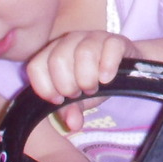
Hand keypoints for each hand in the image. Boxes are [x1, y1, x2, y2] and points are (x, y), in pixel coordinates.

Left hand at [25, 30, 141, 131]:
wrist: (126, 70)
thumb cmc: (95, 82)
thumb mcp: (79, 99)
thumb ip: (70, 110)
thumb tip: (72, 124)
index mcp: (53, 52)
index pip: (36, 67)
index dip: (45, 88)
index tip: (59, 100)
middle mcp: (70, 40)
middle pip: (58, 60)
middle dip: (68, 85)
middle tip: (79, 93)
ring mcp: (93, 37)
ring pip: (84, 53)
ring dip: (88, 78)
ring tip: (93, 88)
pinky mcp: (116, 40)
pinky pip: (110, 48)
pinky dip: (108, 68)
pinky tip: (107, 79)